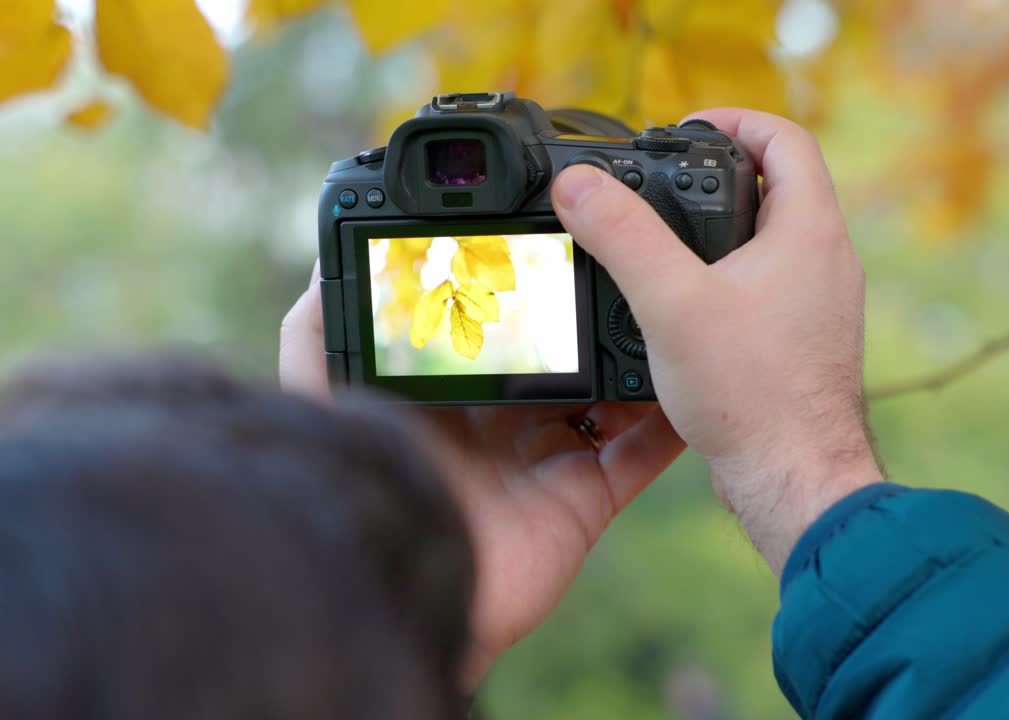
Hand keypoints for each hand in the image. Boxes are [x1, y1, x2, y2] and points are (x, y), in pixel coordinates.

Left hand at [279, 273, 684, 690]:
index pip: (499, 330)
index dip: (525, 290)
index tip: (553, 235)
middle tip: (628, 258)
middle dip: (592, 312)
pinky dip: (673, 423)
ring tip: (673, 303)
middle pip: (564, 356)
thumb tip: (320, 268)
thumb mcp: (324, 402)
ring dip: (642, 357)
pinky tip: (695, 379)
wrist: (405, 584)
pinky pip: (642, 455)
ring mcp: (550, 458)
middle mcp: (505, 421)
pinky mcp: (587, 498)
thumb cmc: (365, 487)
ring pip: (611, 396)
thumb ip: (314, 337)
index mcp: (453, 393)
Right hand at [551, 109, 883, 576]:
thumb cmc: (750, 397)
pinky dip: (734, 275)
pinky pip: (774, 285)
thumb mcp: (670, 303)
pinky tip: (691, 306)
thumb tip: (577, 185)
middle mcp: (829, 261)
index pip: (786, 139)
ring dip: (727, 226)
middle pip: (781, 185)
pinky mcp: (808, 342)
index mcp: (810, 233)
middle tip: (666, 181)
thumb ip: (623, 237)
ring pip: (776, 239)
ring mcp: (823, 305)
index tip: (687, 128)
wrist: (794, 481)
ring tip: (669, 239)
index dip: (735, 119)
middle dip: (721, 172)